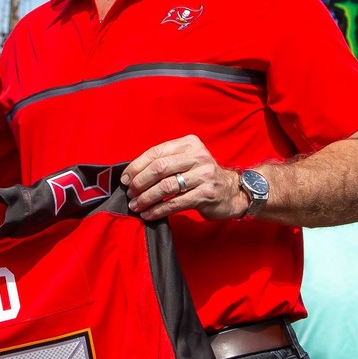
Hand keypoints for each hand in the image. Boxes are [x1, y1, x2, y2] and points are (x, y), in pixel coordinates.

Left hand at [125, 136, 246, 222]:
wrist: (232, 191)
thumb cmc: (202, 176)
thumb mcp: (188, 160)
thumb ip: (166, 161)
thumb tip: (133, 174)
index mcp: (189, 144)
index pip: (156, 152)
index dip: (137, 166)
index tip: (125, 179)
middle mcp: (198, 156)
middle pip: (159, 168)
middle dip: (140, 182)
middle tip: (130, 194)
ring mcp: (203, 175)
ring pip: (166, 187)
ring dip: (146, 198)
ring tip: (136, 206)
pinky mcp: (206, 194)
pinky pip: (175, 203)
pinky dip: (158, 210)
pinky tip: (149, 214)